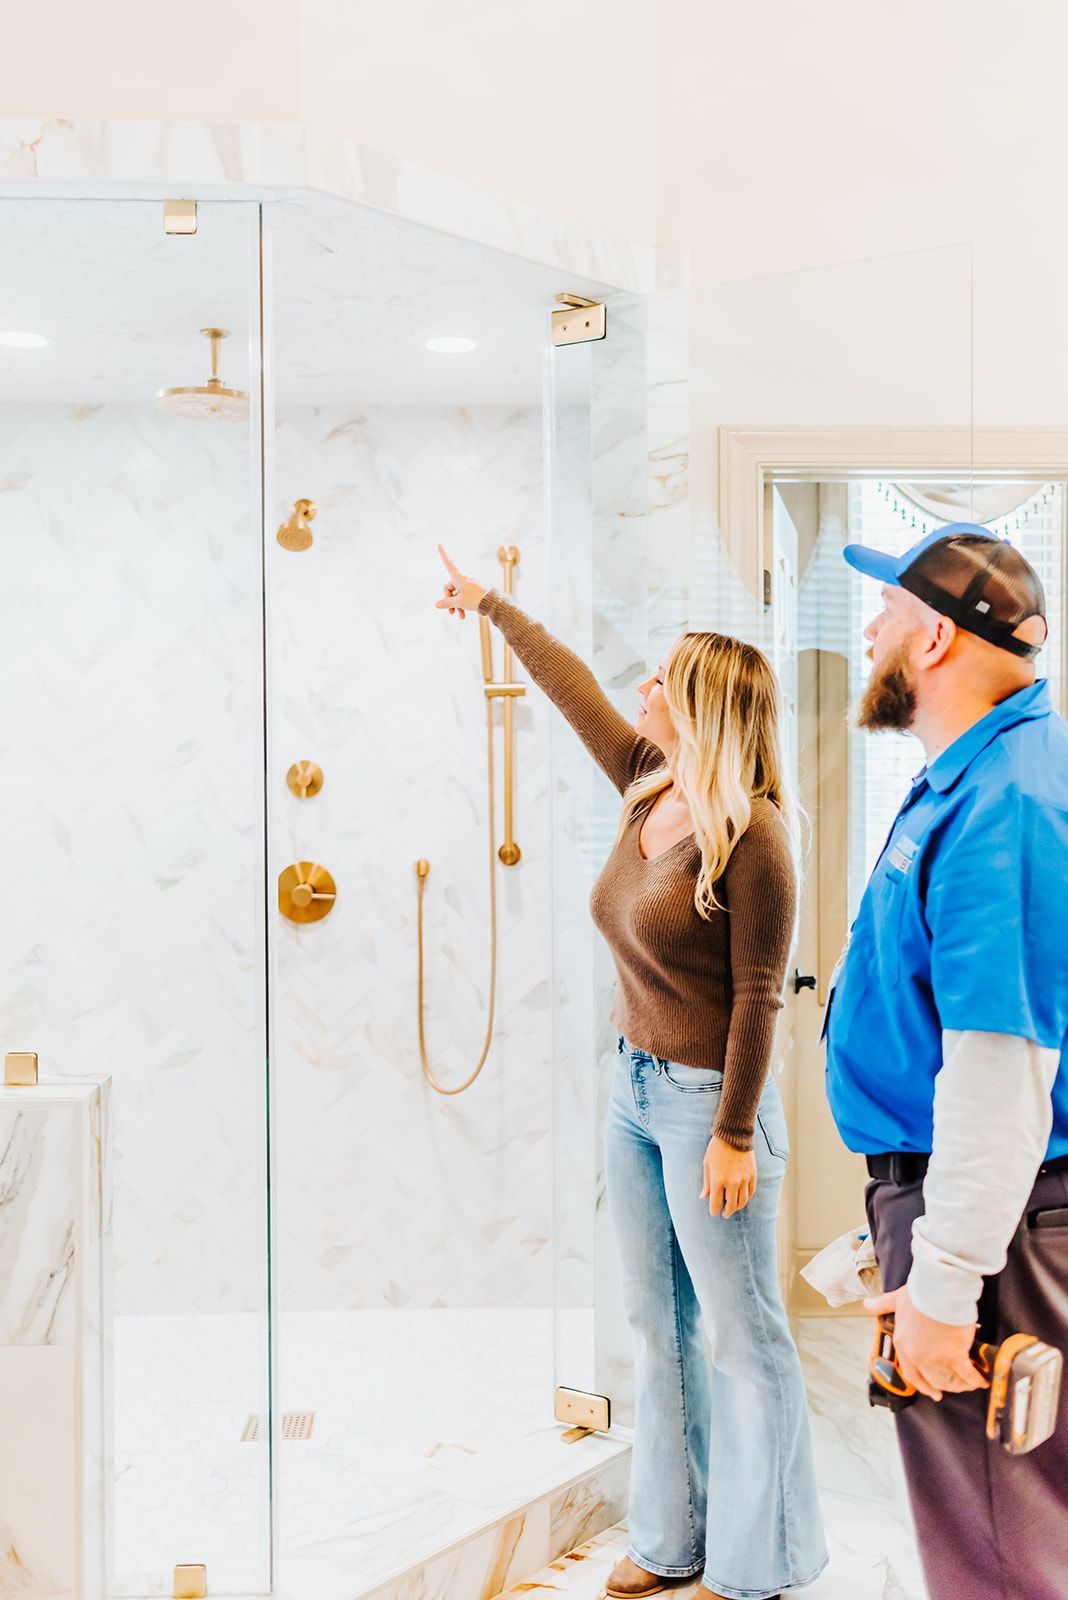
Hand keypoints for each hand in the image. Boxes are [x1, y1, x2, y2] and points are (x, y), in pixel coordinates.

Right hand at [435, 544, 486, 619]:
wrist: (492, 603)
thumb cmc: (476, 599)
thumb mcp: (459, 602)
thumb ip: (447, 603)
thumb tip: (437, 604)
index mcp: (458, 577)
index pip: (448, 563)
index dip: (444, 554)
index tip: (440, 544)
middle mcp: (462, 579)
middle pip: (449, 588)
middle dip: (449, 600)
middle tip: (451, 612)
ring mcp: (467, 585)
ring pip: (456, 595)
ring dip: (455, 606)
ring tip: (458, 616)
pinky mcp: (471, 591)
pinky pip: (462, 597)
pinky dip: (461, 606)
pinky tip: (463, 616)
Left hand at [701, 1136, 756, 1217]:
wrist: (734, 1135)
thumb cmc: (716, 1149)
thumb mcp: (707, 1164)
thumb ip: (706, 1183)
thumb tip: (703, 1198)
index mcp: (718, 1180)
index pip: (716, 1203)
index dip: (714, 1211)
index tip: (714, 1212)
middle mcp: (732, 1182)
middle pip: (731, 1206)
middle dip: (727, 1212)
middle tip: (725, 1214)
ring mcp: (744, 1179)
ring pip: (742, 1201)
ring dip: (737, 1207)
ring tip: (733, 1208)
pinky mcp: (752, 1175)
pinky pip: (750, 1192)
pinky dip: (746, 1198)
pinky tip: (742, 1198)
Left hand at [863, 1285, 988, 1400]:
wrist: (939, 1290)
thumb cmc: (919, 1293)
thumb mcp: (897, 1299)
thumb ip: (883, 1304)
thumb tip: (867, 1304)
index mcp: (902, 1343)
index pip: (910, 1373)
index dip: (922, 1384)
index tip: (932, 1391)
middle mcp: (916, 1355)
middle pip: (931, 1379)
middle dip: (943, 1386)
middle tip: (954, 1388)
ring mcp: (936, 1358)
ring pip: (949, 1380)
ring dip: (961, 1384)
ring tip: (970, 1383)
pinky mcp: (955, 1356)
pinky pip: (967, 1375)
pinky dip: (975, 1379)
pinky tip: (982, 1380)